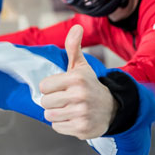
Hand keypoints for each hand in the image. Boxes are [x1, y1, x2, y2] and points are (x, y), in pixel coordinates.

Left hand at [39, 25, 115, 139]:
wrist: (111, 108)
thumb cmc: (89, 85)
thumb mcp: (81, 67)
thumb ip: (73, 47)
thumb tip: (77, 27)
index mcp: (76, 79)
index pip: (43, 86)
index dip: (50, 88)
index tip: (61, 87)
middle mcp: (80, 95)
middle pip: (45, 102)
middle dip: (52, 102)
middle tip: (65, 99)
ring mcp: (82, 113)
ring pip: (49, 116)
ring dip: (56, 113)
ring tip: (69, 108)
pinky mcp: (82, 128)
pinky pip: (57, 127)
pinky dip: (62, 124)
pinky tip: (73, 118)